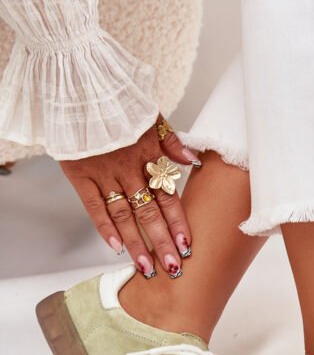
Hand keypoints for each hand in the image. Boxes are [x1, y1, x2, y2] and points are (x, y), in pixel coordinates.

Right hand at [60, 115, 200, 277]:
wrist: (79, 86)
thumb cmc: (117, 101)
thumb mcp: (151, 115)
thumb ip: (171, 142)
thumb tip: (193, 162)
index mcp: (148, 155)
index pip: (168, 196)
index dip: (178, 222)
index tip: (187, 245)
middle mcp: (129, 168)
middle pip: (149, 212)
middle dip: (162, 242)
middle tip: (173, 268)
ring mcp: (104, 173)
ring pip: (124, 215)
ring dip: (136, 243)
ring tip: (147, 267)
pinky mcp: (80, 175)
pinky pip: (93, 206)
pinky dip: (104, 227)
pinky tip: (115, 247)